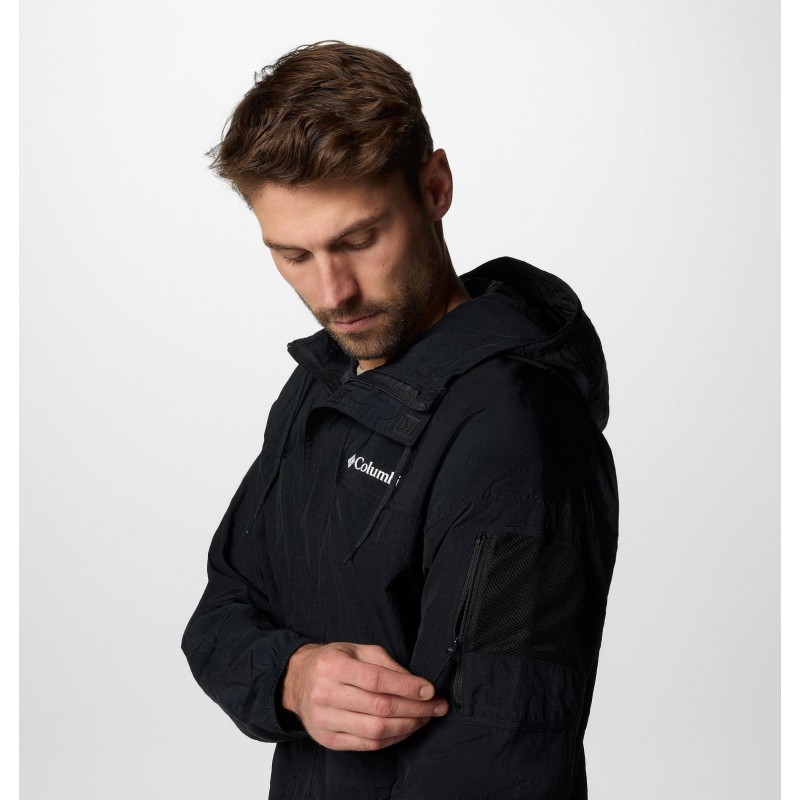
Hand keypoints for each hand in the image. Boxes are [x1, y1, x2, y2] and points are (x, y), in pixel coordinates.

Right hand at [280, 642, 448, 750]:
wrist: (297, 682)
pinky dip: (392, 739)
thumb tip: (417, 684)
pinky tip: (406, 729)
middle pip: (379, 707)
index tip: (430, 690)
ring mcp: (325, 720)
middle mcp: (325, 694)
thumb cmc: (334, 662)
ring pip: (376, 730)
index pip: (377, 679)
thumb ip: (386, 664)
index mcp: (333, 666)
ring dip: (408, 726)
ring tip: (425, 718)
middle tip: (437, 707)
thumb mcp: (357, 650)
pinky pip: (367, 745)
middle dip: (415, 709)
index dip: (407, 686)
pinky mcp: (328, 740)